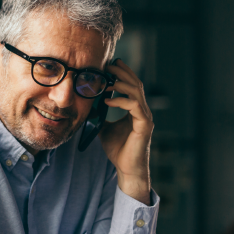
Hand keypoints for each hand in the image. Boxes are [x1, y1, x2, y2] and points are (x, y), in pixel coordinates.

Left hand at [99, 59, 153, 204]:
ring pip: (137, 92)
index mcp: (135, 110)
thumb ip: (99, 116)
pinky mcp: (144, 125)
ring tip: (108, 80)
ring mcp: (145, 117)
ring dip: (122, 83)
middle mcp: (142, 110)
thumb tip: (87, 106)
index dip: (122, 74)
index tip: (109, 66)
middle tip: (109, 64)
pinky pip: (134, 106)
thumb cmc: (118, 150)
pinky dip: (120, 101)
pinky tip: (107, 100)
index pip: (131, 86)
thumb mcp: (104, 129)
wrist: (126, 168)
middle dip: (123, 72)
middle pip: (136, 84)